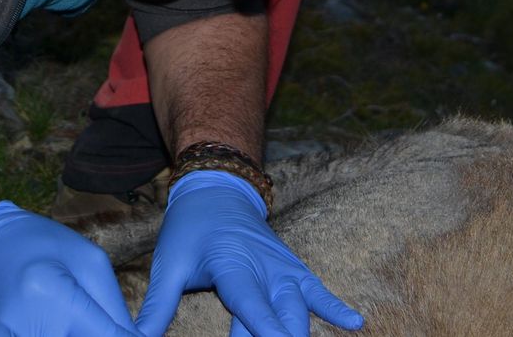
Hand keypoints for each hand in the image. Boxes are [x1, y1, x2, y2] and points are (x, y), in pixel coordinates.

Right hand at [0, 201, 145, 336]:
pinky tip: (55, 324)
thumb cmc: (40, 244)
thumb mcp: (89, 261)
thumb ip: (115, 308)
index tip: (138, 336)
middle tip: (98, 321)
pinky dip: (55, 336)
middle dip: (102, 336)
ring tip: (73, 318)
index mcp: (54, 296)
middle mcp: (28, 325)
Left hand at [135, 172, 363, 336]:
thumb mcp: (167, 264)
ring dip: (301, 333)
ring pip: (301, 309)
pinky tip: (354, 323)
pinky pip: (318, 290)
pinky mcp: (293, 269)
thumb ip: (157, 306)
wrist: (216, 189)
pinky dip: (335, 307)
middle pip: (283, 315)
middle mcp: (265, 267)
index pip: (251, 306)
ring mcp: (283, 268)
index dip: (264, 331)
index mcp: (232, 264)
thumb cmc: (188, 228)